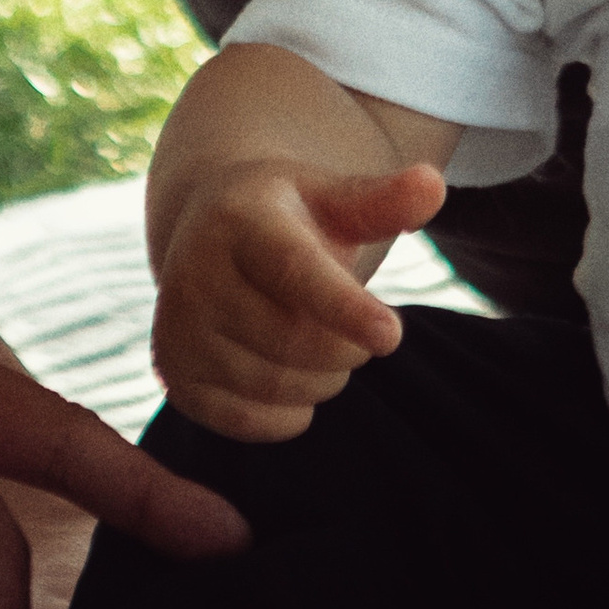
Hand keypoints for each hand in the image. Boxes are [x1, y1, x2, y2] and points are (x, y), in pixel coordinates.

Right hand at [153, 157, 445, 441]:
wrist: (208, 234)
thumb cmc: (286, 218)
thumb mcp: (330, 197)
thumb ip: (381, 200)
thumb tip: (433, 185)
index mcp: (240, 218)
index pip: (295, 272)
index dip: (346, 308)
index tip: (391, 336)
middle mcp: (195, 271)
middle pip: (298, 342)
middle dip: (348, 345)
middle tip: (355, 325)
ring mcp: (178, 327)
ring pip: (279, 386)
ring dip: (324, 379)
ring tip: (319, 341)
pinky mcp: (175, 377)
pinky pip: (253, 423)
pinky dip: (290, 412)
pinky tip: (287, 372)